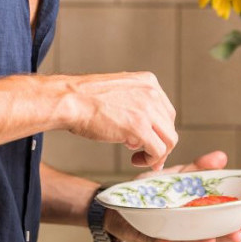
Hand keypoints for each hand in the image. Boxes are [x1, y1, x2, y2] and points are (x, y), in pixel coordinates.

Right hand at [57, 72, 177, 169]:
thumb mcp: (118, 91)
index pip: (166, 111)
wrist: (70, 101)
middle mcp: (152, 93)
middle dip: (161, 143)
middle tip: (149, 155)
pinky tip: (136, 159)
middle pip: (170, 126)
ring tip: (141, 159)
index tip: (150, 141)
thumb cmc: (84, 99)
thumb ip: (134, 103)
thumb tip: (142, 126)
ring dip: (158, 154)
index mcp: (148, 82)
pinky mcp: (140, 128)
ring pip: (169, 140)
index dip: (159, 130)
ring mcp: (148, 110)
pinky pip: (158, 150)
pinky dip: (151, 159)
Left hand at [103, 151, 240, 241]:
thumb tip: (222, 157)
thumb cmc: (153, 191)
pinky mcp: (145, 235)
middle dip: (223, 238)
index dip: (234, 225)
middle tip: (238, 235)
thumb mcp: (178, 176)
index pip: (218, 223)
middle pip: (207, 236)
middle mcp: (183, 229)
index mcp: (194, 216)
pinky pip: (153, 241)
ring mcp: (165, 234)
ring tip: (210, 241)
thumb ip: (199, 168)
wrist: (119, 201)